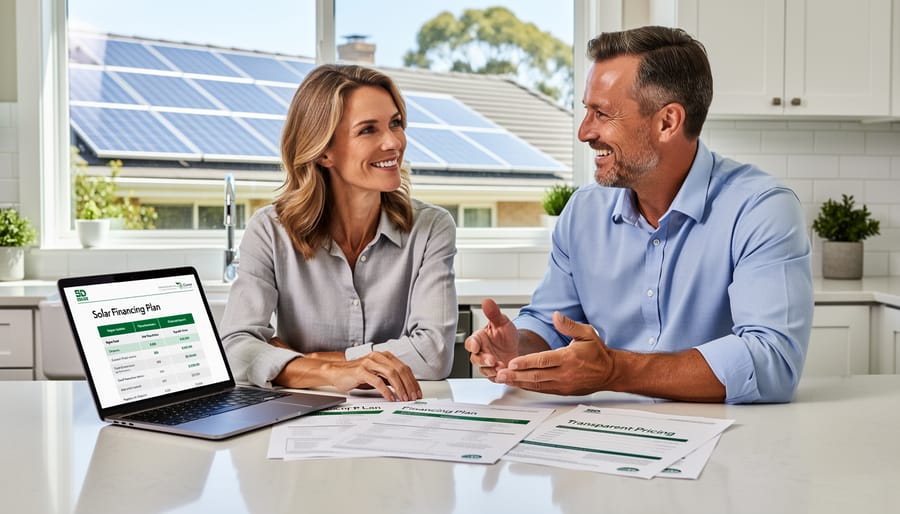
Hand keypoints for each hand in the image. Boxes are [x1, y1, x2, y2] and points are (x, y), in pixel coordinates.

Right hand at [322, 351, 421, 401]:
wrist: (336, 372)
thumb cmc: (357, 374)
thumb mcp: (377, 374)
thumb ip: (389, 378)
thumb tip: (406, 388)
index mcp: (384, 356)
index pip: (404, 367)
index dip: (413, 381)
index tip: (417, 392)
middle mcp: (378, 357)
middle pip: (400, 370)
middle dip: (409, 385)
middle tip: (413, 397)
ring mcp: (369, 362)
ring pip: (391, 374)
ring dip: (400, 388)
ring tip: (403, 398)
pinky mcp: (361, 371)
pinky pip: (378, 381)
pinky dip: (386, 391)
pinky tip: (390, 398)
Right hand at [464, 298, 518, 380]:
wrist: (517, 347)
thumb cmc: (505, 334)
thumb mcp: (502, 322)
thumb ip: (494, 313)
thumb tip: (487, 301)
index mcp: (479, 339)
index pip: (470, 342)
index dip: (472, 345)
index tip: (475, 346)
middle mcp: (481, 353)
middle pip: (476, 359)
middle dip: (483, 360)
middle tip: (492, 360)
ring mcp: (487, 365)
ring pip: (485, 370)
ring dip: (492, 370)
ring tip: (502, 367)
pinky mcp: (495, 374)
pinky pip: (494, 378)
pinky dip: (499, 377)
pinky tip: (506, 374)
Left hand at [495, 311, 615, 394]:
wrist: (610, 372)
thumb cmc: (598, 352)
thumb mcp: (587, 333)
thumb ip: (569, 325)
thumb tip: (556, 316)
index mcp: (569, 358)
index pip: (543, 361)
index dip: (526, 362)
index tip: (512, 363)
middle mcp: (565, 373)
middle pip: (536, 375)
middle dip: (516, 376)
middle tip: (501, 374)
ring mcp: (563, 384)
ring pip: (537, 385)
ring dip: (519, 383)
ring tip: (504, 380)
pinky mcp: (563, 391)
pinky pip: (542, 389)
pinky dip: (528, 387)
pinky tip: (518, 384)